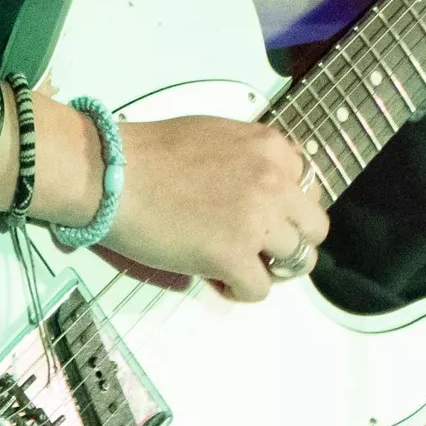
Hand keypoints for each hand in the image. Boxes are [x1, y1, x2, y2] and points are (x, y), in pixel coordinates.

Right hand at [103, 113, 327, 302]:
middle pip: (314, 228)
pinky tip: (213, 277)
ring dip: (268, 267)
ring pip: (297, 262)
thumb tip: (261, 186)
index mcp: (270, 147)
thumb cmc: (149, 152)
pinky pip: (259, 289)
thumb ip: (250, 158)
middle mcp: (274, 181)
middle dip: (288, 240)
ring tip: (234, 263)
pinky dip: (238, 290)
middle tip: (255, 246)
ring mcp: (257, 220)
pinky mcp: (233, 256)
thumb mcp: (216, 135)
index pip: (306, 187)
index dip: (284, 207)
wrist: (111, 173)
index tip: (259, 216)